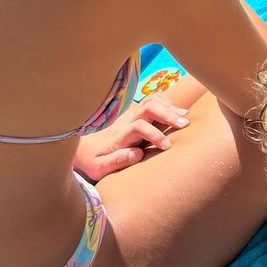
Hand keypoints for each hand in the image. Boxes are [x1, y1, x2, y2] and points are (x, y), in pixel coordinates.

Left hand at [73, 94, 190, 180]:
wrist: (81, 144)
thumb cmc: (92, 160)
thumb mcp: (99, 167)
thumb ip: (117, 161)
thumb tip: (138, 153)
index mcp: (118, 136)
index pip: (139, 127)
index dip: (154, 134)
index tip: (167, 146)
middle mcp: (125, 121)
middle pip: (149, 107)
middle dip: (168, 114)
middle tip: (184, 124)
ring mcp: (130, 113)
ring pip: (151, 100)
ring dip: (169, 106)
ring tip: (185, 117)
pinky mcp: (134, 111)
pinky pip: (152, 99)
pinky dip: (166, 102)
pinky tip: (177, 111)